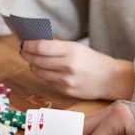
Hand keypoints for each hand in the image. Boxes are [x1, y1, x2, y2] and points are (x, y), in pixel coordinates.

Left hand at [20, 39, 134, 100]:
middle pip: (36, 60)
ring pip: (38, 72)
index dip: (28, 45)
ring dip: (32, 65)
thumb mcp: (77, 48)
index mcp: (71, 51)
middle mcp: (67, 66)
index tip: (24, 43)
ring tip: (31, 59)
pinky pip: (46, 81)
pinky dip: (42, 74)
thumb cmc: (94, 61)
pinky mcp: (65, 91)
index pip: (41, 47)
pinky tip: (43, 69)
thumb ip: (57, 47)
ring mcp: (65, 81)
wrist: (111, 79)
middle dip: (26, 54)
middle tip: (23, 51)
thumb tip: (36, 44)